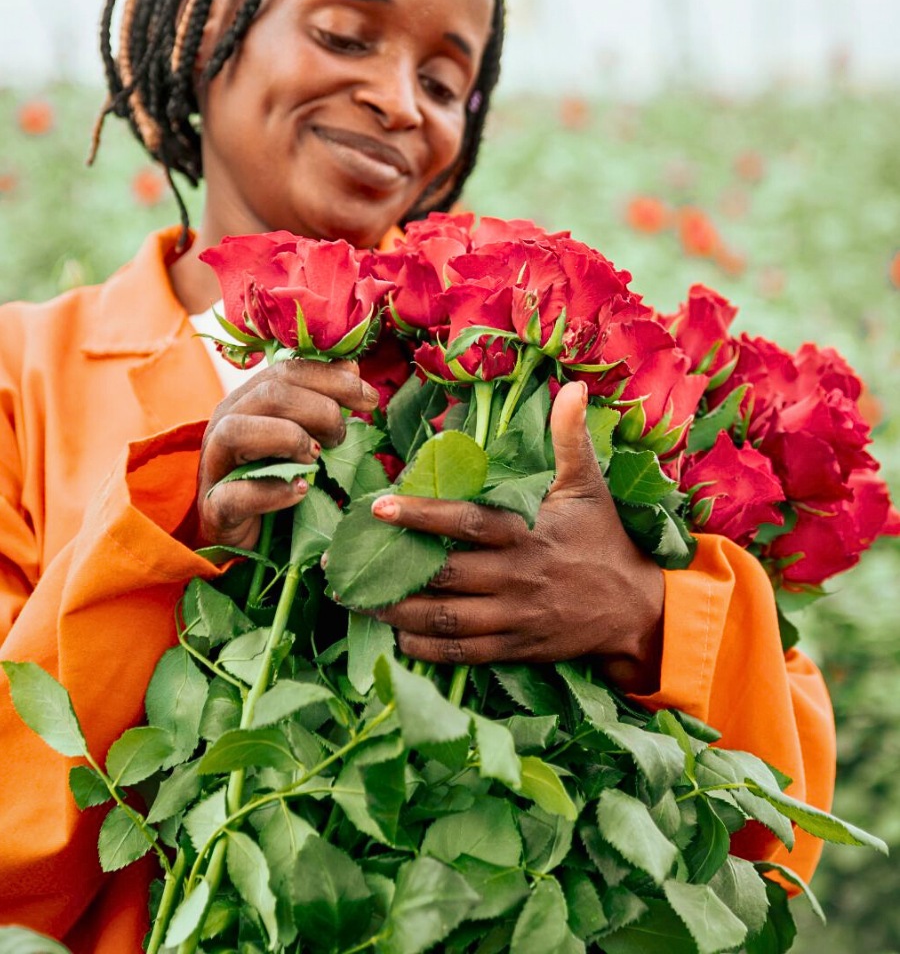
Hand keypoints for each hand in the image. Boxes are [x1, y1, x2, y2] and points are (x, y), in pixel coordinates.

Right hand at [198, 359, 378, 549]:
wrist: (247, 533)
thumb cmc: (277, 476)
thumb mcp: (303, 434)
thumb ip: (322, 402)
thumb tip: (352, 369)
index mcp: (246, 401)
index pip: (288, 371)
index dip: (333, 379)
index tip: (369, 398)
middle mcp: (224, 425)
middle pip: (268, 394)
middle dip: (318, 410)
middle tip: (340, 437)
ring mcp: (214, 466)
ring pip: (237, 432)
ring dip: (289, 438)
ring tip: (316, 457)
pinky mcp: (215, 509)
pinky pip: (236, 494)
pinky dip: (273, 491)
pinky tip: (301, 491)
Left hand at [368, 381, 664, 692]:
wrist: (635, 609)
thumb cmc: (603, 538)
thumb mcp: (589, 485)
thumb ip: (571, 437)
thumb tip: (574, 386)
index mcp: (526, 534)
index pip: (466, 523)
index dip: (422, 515)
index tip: (379, 506)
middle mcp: (515, 578)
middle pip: (443, 576)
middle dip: (389, 569)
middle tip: (343, 561)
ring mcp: (513, 618)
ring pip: (444, 620)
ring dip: (396, 613)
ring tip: (356, 601)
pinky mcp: (514, 649)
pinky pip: (461, 654)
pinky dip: (426, 649)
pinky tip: (397, 636)